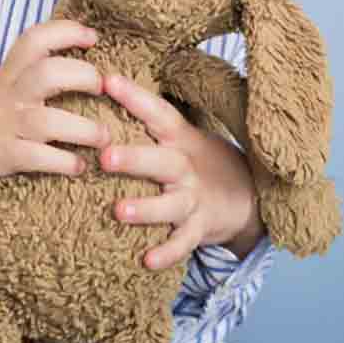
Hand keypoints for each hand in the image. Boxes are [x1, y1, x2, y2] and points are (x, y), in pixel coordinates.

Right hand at [0, 19, 106, 191]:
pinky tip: (77, 168)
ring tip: (104, 138)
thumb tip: (38, 92)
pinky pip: (38, 158)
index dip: (69, 32)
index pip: (36, 39)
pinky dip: (64, 163)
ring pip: (53, 119)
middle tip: (105, 89)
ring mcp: (1, 125)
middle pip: (52, 71)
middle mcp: (5, 94)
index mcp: (1, 76)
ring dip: (87, 129)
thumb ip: (7, 88)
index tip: (92, 37)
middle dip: (86, 76)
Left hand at [101, 73, 263, 267]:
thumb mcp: (176, 134)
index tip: (107, 81)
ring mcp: (193, 199)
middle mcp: (186, 166)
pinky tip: (146, 261)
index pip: (158, 113)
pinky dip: (167, 253)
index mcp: (178, 138)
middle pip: (162, 161)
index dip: (134, 96)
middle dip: (133, 159)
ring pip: (171, 205)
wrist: (246, 195)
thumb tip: (97, 82)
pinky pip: (182, 243)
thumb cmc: (192, 158)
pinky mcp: (199, 228)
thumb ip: (143, 116)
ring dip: (146, 209)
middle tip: (104, 156)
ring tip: (119, 211)